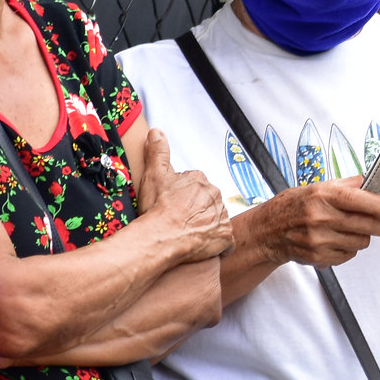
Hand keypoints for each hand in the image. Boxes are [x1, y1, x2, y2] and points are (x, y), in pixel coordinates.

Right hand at [138, 130, 232, 262]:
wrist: (162, 236)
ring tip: (186, 234)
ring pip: (215, 220)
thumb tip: (157, 132)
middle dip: (194, 210)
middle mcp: (215, 196)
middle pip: (205, 202)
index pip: (193, 185)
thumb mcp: (154, 174)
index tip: (170, 204)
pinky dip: (217, 244)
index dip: (180, 196)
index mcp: (200, 180)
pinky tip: (202, 247)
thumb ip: (157, 152)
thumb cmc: (157, 207)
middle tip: (178, 220)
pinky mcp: (226, 237)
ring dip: (205, 226)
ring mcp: (222, 217)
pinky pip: (225, 241)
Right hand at [251, 176, 379, 268]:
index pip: (359, 201)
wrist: (268, 231)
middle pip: (366, 225)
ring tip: (352, 229)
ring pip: (360, 242)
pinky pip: (348, 255)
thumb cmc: (293, 206)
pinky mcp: (318, 257)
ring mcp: (319, 240)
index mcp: (322, 195)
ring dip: (363, 236)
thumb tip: (366, 181)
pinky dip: (349, 248)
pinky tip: (338, 240)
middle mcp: (321, 217)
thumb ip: (344, 185)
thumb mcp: (316, 187)